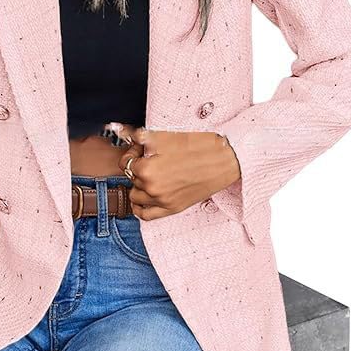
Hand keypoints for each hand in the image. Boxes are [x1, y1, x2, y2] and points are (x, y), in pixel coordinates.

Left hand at [116, 124, 240, 219]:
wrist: (225, 160)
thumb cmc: (199, 146)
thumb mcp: (165, 136)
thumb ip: (140, 137)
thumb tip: (126, 135)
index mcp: (147, 169)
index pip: (125, 163)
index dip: (133, 153)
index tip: (141, 150)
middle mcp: (152, 188)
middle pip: (132, 179)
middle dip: (138, 167)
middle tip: (151, 158)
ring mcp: (162, 201)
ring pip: (136, 196)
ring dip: (140, 185)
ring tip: (152, 175)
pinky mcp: (173, 208)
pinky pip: (146, 215)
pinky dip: (140, 208)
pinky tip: (144, 198)